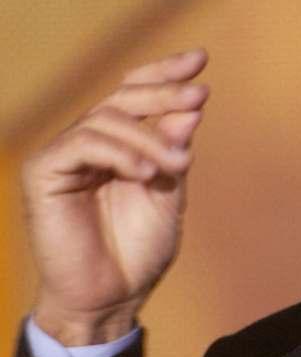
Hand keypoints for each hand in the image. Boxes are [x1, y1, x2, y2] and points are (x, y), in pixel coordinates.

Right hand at [23, 49, 208, 344]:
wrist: (113, 296)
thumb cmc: (140, 250)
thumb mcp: (169, 193)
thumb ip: (174, 150)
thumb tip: (192, 105)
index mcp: (119, 145)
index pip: (135, 93)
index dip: (164, 73)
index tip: (200, 59)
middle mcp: (89, 144)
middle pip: (123, 98)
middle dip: (164, 92)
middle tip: (199, 95)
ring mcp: (64, 156)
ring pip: (106, 119)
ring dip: (151, 138)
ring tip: (178, 167)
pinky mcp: (44, 173)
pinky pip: (82, 143)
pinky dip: (120, 153)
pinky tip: (145, 172)